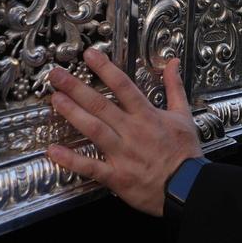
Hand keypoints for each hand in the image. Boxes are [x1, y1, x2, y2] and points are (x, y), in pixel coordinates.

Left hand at [46, 48, 201, 216]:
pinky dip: (71, 160)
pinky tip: (54, 150)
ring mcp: (122, 154)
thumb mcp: (184, 115)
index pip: (123, 86)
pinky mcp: (117, 176)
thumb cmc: (185, 153)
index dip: (105, 69)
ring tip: (55, 100)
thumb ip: (174, 87)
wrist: (188, 187)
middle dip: (77, 88)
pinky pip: (90, 167)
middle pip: (101, 105)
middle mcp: (132, 131)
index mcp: (147, 115)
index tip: (89, 55)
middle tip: (57, 76)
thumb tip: (173, 63)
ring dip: (73, 114)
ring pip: (94, 130)